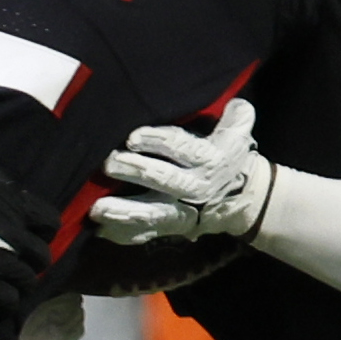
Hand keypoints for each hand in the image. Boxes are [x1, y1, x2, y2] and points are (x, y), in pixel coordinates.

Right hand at [0, 143, 57, 315]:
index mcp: (13, 203)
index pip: (49, 222)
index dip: (39, 230)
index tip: (27, 234)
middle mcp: (14, 235)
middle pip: (41, 256)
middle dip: (30, 259)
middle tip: (14, 261)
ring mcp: (1, 264)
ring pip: (28, 282)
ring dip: (17, 283)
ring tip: (2, 283)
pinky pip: (8, 303)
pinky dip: (2, 303)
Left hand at [90, 99, 273, 245]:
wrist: (242, 198)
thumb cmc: (227, 156)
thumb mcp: (237, 135)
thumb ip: (235, 119)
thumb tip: (237, 105)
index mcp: (210, 161)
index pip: (184, 148)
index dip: (158, 141)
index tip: (132, 137)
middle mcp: (196, 188)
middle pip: (166, 180)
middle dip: (137, 172)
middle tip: (110, 163)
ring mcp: (182, 212)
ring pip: (153, 213)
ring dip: (125, 211)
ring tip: (98, 208)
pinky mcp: (170, 228)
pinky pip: (147, 233)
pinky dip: (124, 233)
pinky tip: (102, 230)